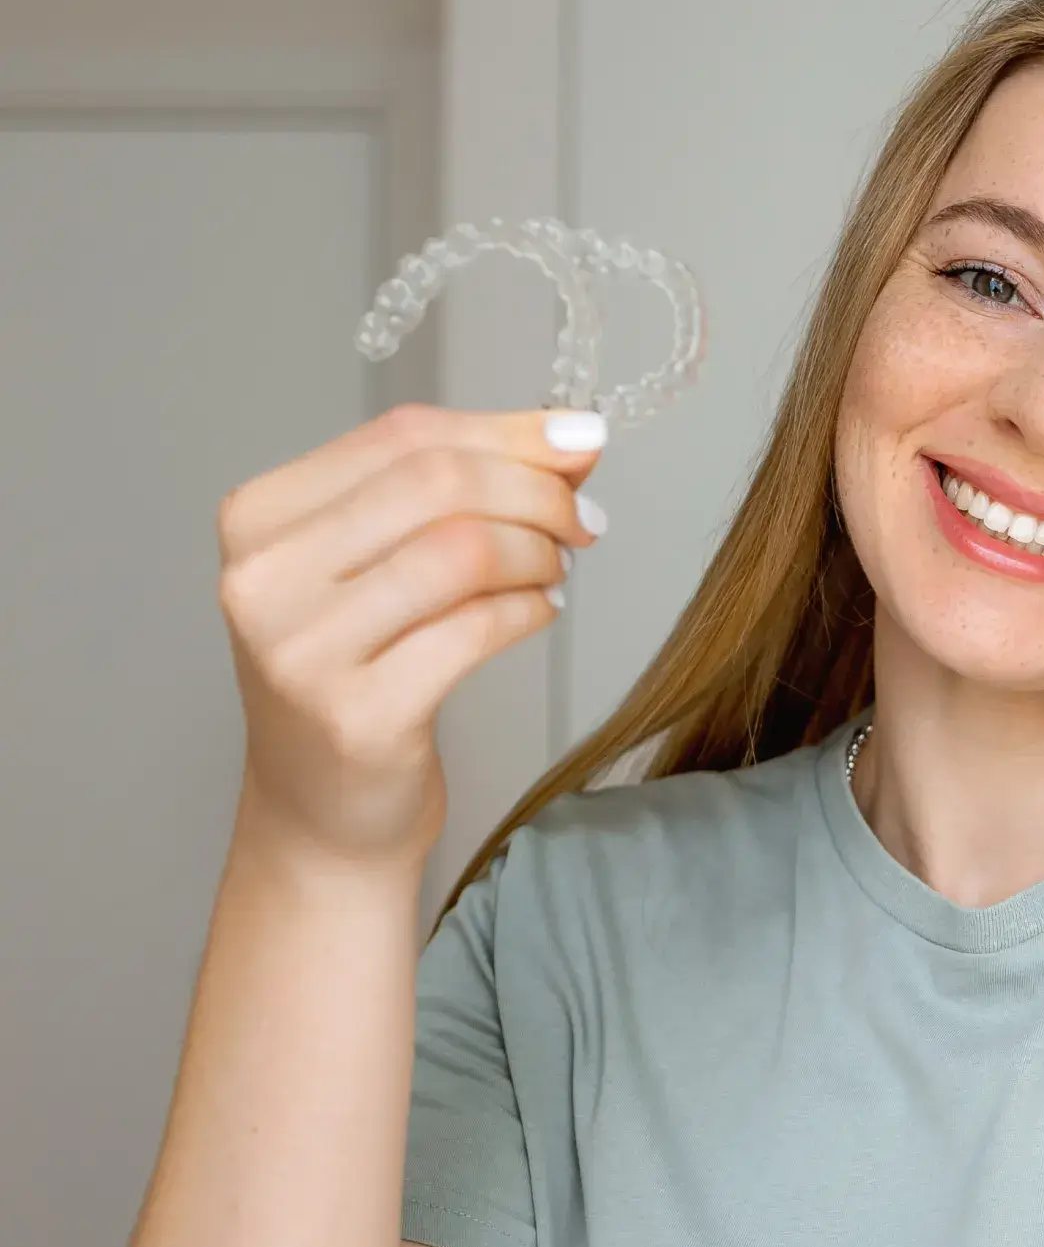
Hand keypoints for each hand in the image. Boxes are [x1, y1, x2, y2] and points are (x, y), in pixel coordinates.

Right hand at [216, 401, 604, 871]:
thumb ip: (456, 495)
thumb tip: (570, 438)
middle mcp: (266, 577)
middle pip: (436, 484)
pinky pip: (475, 630)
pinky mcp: (360, 715)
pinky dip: (528, 610)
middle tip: (581, 515)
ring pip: (462, 551)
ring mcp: (304, 650)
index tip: (578, 441)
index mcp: (260, 516)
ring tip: (556, 569)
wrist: (321, 814)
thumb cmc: (356, 680)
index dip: (507, 432)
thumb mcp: (379, 567)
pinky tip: (540, 612)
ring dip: (537, 552)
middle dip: (534, 490)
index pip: (402, 438)